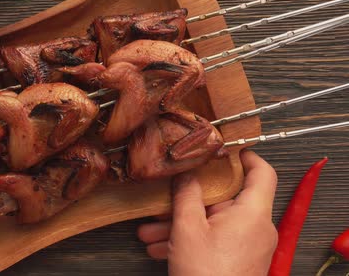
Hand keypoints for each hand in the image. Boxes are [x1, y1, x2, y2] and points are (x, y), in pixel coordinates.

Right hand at [137, 149, 277, 275]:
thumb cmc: (207, 275)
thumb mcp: (188, 229)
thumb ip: (186, 195)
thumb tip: (187, 173)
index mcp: (252, 213)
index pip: (262, 173)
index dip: (245, 157)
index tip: (225, 150)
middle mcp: (256, 228)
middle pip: (225, 200)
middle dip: (188, 201)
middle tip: (165, 199)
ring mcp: (249, 245)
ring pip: (214, 223)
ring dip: (181, 224)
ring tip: (150, 232)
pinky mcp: (239, 259)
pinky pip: (215, 240)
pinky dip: (191, 239)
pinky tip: (161, 247)